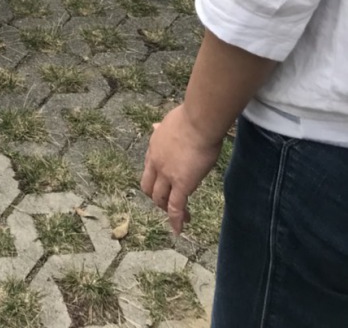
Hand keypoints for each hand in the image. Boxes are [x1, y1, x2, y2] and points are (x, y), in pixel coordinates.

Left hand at [141, 104, 222, 235]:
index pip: (149, 167)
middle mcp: (155, 161)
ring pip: (160, 198)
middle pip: (149, 186)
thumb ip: (162, 129)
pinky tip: (178, 230)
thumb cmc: (191, 117)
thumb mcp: (169, 121)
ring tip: (179, 217)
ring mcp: (166, 174)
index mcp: (154, 145)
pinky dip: (176, 220)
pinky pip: (175, 207)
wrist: (199, 120)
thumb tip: (154, 126)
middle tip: (167, 202)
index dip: (155, 177)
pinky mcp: (181, 184)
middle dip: (156, 196)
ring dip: (166, 209)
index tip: (163, 182)